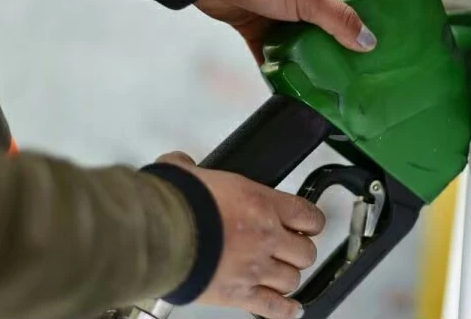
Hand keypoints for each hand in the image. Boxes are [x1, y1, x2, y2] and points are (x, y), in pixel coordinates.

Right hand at [156, 152, 324, 318]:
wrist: (159, 235)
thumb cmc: (175, 205)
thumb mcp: (188, 175)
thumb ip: (191, 169)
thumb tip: (180, 165)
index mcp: (260, 203)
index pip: (306, 215)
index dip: (311, 222)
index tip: (308, 224)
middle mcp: (265, 237)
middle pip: (304, 252)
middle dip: (299, 251)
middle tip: (290, 248)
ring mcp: (254, 268)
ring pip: (292, 279)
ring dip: (288, 277)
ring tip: (281, 273)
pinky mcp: (238, 294)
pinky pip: (273, 307)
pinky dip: (285, 310)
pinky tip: (291, 309)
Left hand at [194, 0, 403, 62]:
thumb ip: (338, 20)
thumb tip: (368, 42)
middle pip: (341, 14)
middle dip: (358, 32)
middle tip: (376, 56)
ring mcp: (285, 15)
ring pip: (311, 41)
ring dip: (321, 59)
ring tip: (339, 83)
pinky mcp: (263, 32)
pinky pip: (278, 58)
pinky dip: (285, 73)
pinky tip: (295, 91)